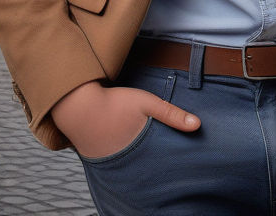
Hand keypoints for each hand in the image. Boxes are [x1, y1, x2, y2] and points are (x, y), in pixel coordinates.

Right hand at [52, 79, 199, 159]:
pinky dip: (127, 164)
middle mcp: (126, 164)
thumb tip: (198, 125)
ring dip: (143, 167)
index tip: (184, 170)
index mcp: (140, 151)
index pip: (163, 168)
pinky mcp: (100, 162)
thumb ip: (170, 114)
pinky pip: (119, 167)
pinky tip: (133, 158)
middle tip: (172, 171)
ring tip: (154, 165)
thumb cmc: (114, 102)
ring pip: (134, 171)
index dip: (173, 170)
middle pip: (149, 173)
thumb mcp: (146, 103)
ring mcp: (111, 166)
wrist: (77, 105)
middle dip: (159, 171)